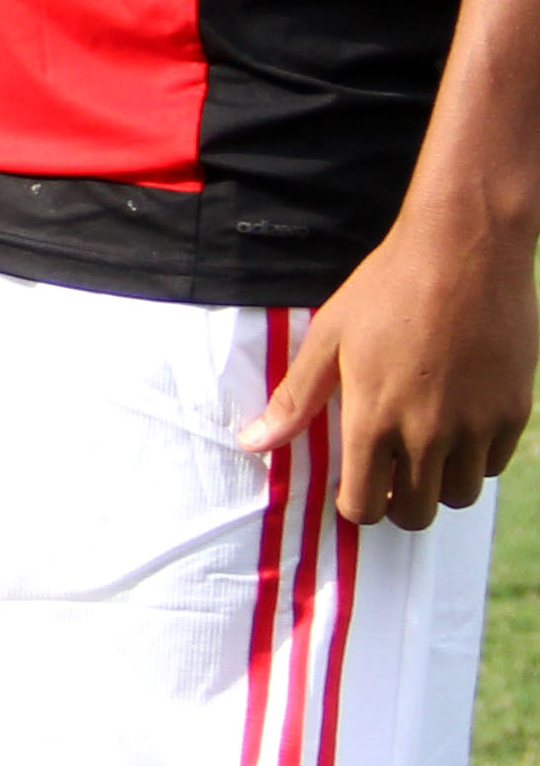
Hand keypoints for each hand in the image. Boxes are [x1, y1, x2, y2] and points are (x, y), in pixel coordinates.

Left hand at [242, 203, 538, 529]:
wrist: (464, 251)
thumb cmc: (386, 290)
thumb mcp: (328, 339)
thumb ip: (295, 400)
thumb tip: (252, 443)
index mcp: (375, 421)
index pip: (364, 507)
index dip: (354, 504)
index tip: (352, 486)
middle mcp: (429, 434)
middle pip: (415, 514)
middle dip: (395, 503)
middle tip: (387, 475)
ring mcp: (477, 426)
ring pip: (458, 495)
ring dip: (437, 484)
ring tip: (421, 451)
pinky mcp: (514, 412)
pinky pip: (493, 464)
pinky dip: (474, 459)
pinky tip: (456, 428)